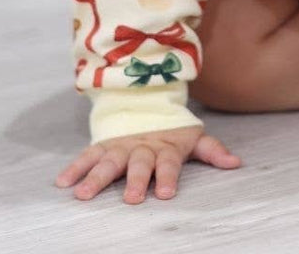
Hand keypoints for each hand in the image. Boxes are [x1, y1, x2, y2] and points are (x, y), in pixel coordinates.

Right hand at [55, 125, 241, 203]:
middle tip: (131, 198)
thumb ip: (213, 151)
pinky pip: (88, 155)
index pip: (169, 163)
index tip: (165, 194)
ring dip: (96, 177)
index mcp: (166, 147)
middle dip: (134, 180)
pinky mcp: (104, 145)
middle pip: (138, 163)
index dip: (168, 176)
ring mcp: (121, 145)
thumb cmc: (172, 130)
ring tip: (83, 195)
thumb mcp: (193, 137)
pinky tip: (63, 182)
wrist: (146, 100)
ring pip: (108, 161)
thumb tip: (236, 163)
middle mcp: (142, 146)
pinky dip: (75, 167)